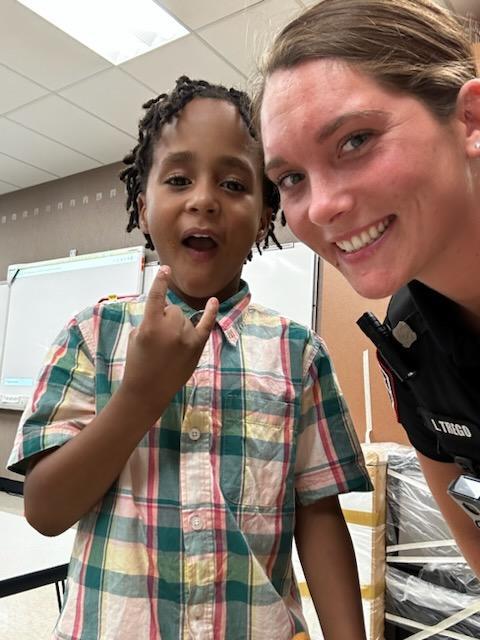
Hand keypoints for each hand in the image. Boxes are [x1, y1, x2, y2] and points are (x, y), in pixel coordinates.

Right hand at [120, 266, 217, 418]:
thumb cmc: (137, 363)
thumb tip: (164, 312)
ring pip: (184, 318)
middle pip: (173, 309)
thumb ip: (150, 320)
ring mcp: (185, 337)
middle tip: (159, 338)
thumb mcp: (136, 337)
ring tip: (168, 346)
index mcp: (150, 325)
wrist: (148, 390)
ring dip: (177, 325)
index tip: (165, 269)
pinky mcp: (196, 346)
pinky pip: (205, 324)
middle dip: (166, 318)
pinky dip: (210, 312)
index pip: (157, 297)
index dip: (160, 282)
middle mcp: (170, 329)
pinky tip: (213, 301)